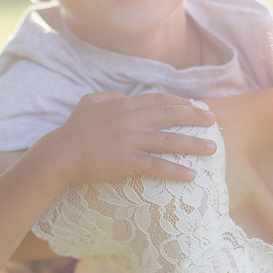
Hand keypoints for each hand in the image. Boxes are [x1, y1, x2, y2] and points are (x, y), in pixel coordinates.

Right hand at [35, 91, 217, 185]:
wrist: (59, 153)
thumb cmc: (72, 130)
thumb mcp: (88, 104)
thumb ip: (107, 97)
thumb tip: (121, 96)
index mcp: (124, 105)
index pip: (160, 100)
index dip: (181, 102)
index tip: (196, 106)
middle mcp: (131, 120)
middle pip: (171, 115)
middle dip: (195, 117)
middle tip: (213, 121)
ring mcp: (130, 140)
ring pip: (170, 140)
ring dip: (194, 144)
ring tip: (212, 149)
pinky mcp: (126, 161)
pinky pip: (156, 165)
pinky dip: (175, 170)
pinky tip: (191, 175)